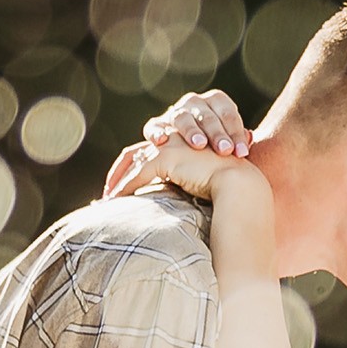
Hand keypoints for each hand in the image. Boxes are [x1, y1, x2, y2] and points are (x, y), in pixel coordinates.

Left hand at [102, 138, 259, 204]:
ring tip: (107, 202)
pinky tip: (115, 201)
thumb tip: (171, 206)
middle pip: (133, 153)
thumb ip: (183, 185)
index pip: (145, 152)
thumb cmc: (226, 189)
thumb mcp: (198, 184)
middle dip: (117, 173)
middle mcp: (172, 140)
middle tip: (106, 195)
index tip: (119, 188)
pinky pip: (138, 175)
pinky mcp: (167, 157)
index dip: (130, 168)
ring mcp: (169, 146)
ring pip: (132, 162)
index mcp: (179, 144)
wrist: (240, 185)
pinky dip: (125, 188)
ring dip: (117, 183)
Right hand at [144, 88, 251, 158]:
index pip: (228, 114)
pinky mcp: (157, 124)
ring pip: (183, 118)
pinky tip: (162, 141)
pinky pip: (154, 126)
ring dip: (191, 131)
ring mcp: (175, 112)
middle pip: (207, 116)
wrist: (190, 149)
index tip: (242, 153)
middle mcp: (195, 102)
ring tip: (199, 145)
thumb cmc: (217, 145)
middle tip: (225, 150)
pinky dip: (157, 132)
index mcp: (216, 101)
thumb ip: (238, 139)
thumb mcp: (230, 140)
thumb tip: (249, 137)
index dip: (236, 133)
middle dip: (217, 133)